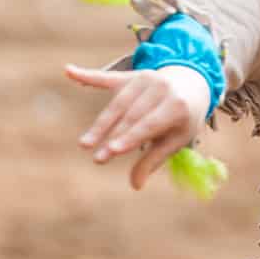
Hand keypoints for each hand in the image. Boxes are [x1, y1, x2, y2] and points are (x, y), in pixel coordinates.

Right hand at [65, 64, 210, 188]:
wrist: (191, 82)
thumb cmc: (181, 118)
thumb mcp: (175, 140)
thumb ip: (153, 160)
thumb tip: (135, 186)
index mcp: (177, 105)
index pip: (149, 125)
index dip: (129, 138)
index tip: (111, 152)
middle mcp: (160, 88)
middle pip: (130, 115)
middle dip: (111, 136)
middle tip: (96, 157)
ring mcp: (144, 78)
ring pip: (117, 104)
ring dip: (100, 124)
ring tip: (84, 144)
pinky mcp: (130, 75)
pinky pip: (106, 77)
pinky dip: (86, 76)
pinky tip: (68, 71)